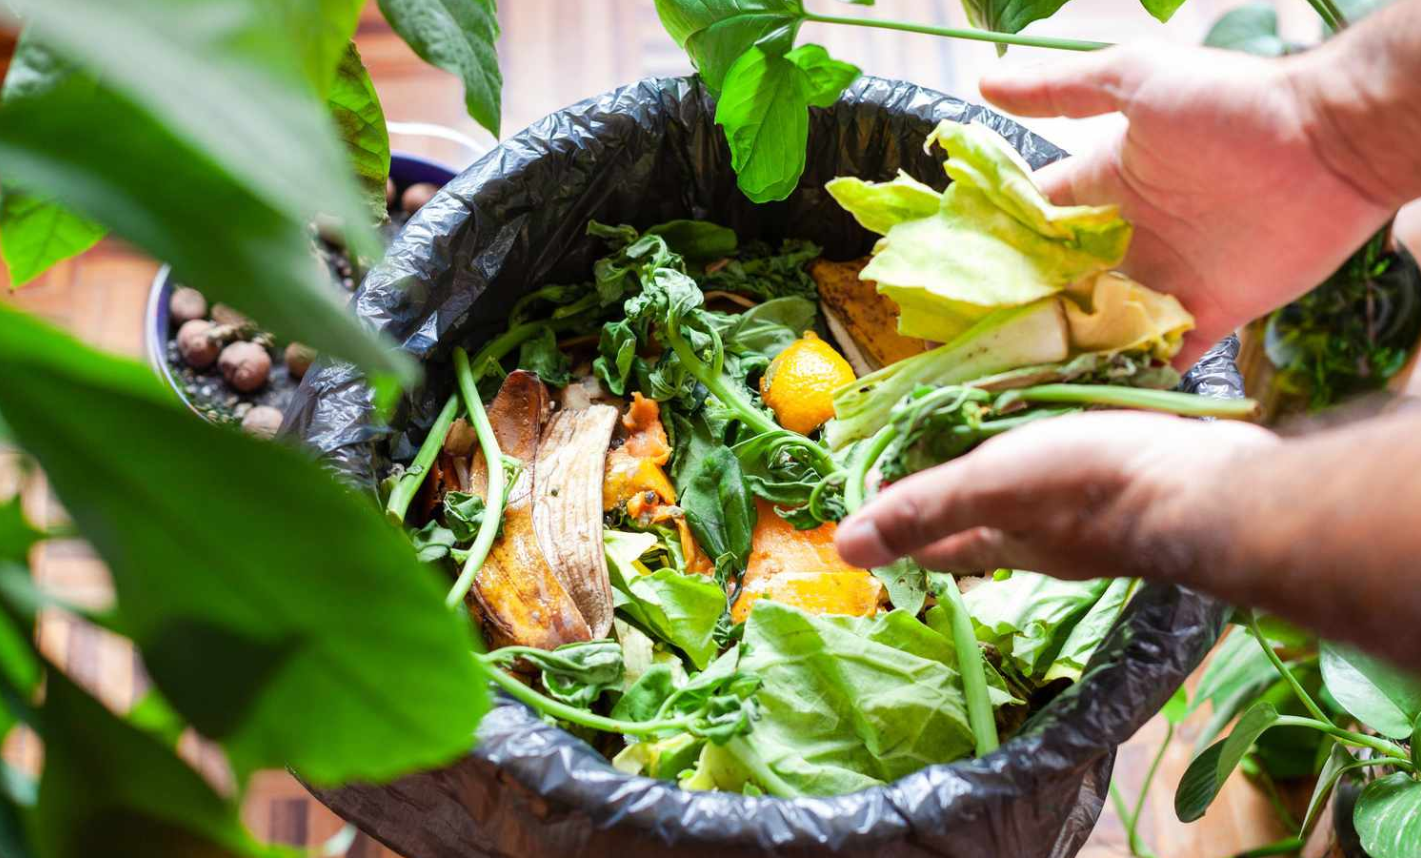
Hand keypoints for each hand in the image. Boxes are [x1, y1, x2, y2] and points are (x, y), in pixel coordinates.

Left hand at [834, 411, 1276, 580]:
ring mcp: (1096, 516)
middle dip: (953, 492)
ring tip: (990, 423)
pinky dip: (1059, 445)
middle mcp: (1048, 540)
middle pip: (985, 521)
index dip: (900, 523)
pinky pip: (1081, 466)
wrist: (1212, 486)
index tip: (875, 483)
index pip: (936, 545)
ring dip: (1008, 466)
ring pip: (1035, 496)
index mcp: (1005, 543)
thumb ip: (923, 509)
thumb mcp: (991, 487)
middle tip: (929, 442)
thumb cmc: (1093, 485)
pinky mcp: (1136, 483)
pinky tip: (1066, 421)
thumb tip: (843, 548)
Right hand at [979, 43, 1397, 368]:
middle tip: (973, 346)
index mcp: (1105, 186)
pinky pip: (1162, 356)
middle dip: (1022, 313)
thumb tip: (983, 87)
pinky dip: (1133, 379)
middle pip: (1060, 285)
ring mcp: (1167, 279)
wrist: (1330, 144)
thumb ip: (1061, 91)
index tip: (953, 280)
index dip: (996, 248)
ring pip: (1100, 326)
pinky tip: (1088, 398)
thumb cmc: (1232, 104)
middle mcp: (1130, 237)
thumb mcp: (1137, 78)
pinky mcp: (1209, 314)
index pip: (1036, 222)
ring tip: (1017, 384)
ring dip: (1067, 352)